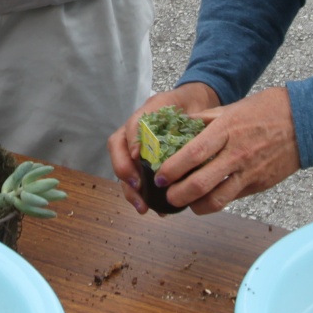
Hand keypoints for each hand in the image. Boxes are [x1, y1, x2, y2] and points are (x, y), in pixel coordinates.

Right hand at [106, 83, 220, 213]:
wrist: (195, 106)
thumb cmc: (186, 105)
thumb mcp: (182, 104)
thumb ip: (173, 115)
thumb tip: (167, 139)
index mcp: (144, 115)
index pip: (131, 126)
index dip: (132, 141)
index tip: (138, 156)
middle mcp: (135, 132)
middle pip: (118, 149)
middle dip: (124, 171)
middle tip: (137, 187)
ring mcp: (137, 147)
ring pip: (125, 168)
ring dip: (130, 189)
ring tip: (142, 206)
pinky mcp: (146, 162)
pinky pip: (138, 178)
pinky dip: (143, 195)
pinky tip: (155, 208)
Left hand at [155, 87, 300, 215]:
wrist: (305, 121)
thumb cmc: (268, 110)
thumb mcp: (232, 108)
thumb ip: (204, 120)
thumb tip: (178, 126)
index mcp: (227, 130)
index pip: (193, 154)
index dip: (173, 169)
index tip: (159, 176)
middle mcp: (236, 154)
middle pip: (200, 184)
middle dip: (177, 195)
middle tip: (167, 196)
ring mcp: (249, 172)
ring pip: (217, 200)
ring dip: (195, 206)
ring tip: (185, 202)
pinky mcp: (260, 184)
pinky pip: (233, 198)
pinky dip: (216, 201)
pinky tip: (207, 198)